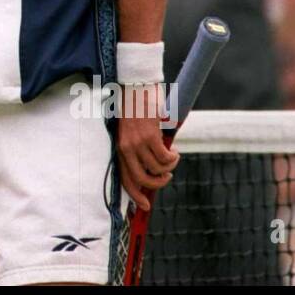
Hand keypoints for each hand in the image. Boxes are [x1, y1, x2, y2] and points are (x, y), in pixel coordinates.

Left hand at [117, 85, 177, 212]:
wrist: (136, 88)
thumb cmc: (134, 110)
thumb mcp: (130, 133)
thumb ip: (137, 150)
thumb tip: (150, 171)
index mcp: (120, 149)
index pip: (126, 179)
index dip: (136, 196)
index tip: (145, 206)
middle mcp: (126, 148)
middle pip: (143, 179)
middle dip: (158, 183)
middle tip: (166, 176)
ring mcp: (138, 142)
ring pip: (158, 168)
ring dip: (170, 166)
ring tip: (172, 157)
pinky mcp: (150, 136)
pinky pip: (165, 157)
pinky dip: (173, 157)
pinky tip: (174, 151)